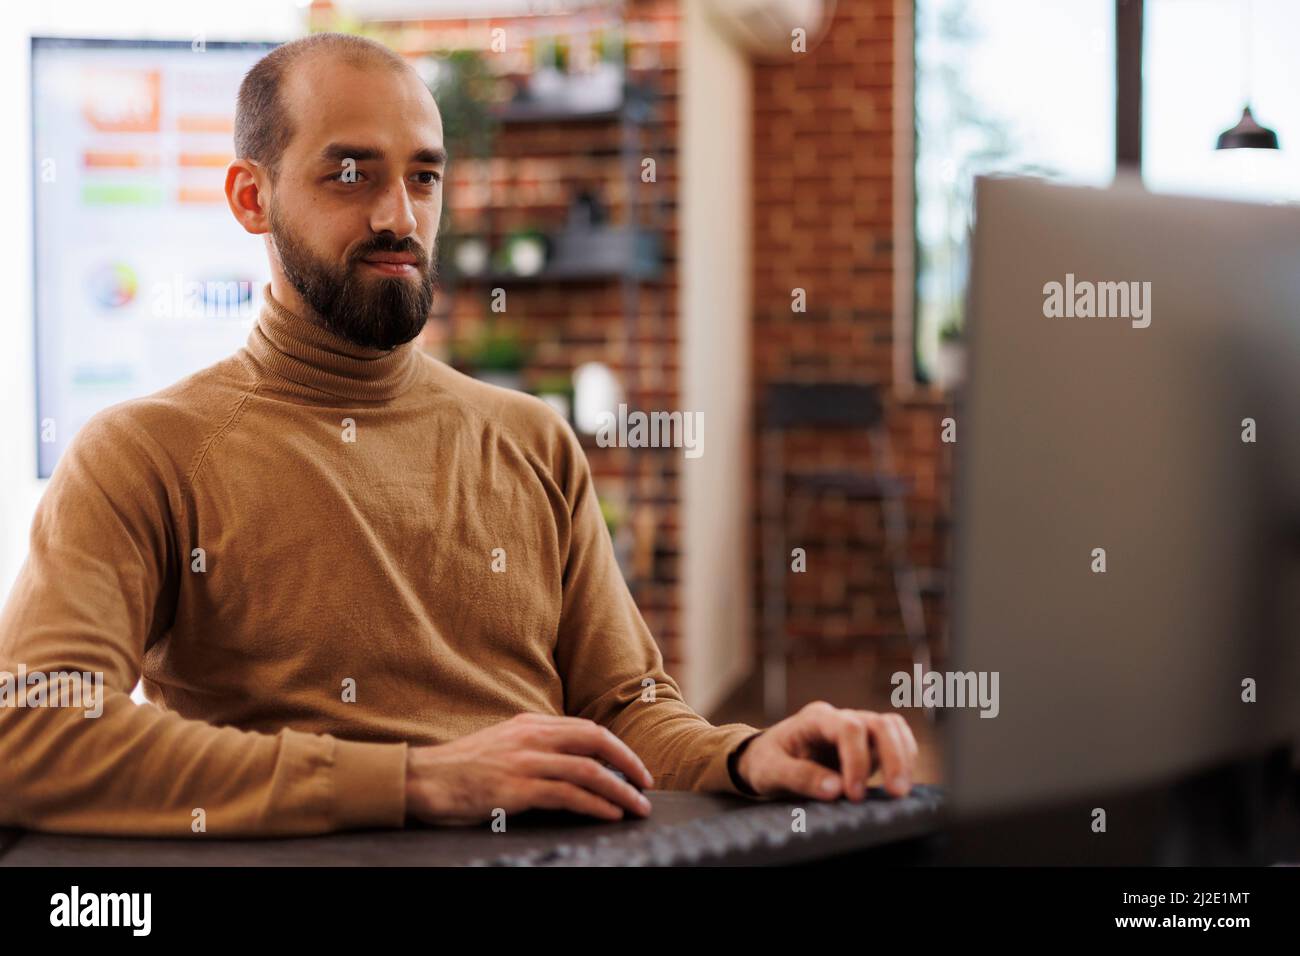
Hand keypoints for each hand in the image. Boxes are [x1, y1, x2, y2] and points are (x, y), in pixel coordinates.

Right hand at [405, 713, 655, 825]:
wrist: (420, 780)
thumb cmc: (460, 769)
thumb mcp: (501, 745)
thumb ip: (533, 748)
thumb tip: (569, 763)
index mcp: (529, 724)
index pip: (585, 728)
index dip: (615, 746)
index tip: (632, 765)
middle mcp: (531, 737)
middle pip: (595, 740)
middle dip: (628, 761)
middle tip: (647, 783)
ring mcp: (524, 761)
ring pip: (588, 770)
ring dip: (620, 789)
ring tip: (638, 806)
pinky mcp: (516, 788)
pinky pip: (568, 795)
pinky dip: (595, 804)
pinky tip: (610, 813)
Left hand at [735, 701, 918, 800]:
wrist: (766, 757)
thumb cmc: (766, 761)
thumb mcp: (770, 771)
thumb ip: (800, 777)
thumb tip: (836, 789)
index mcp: (815, 719)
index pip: (848, 728)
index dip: (857, 760)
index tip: (853, 794)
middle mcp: (840, 718)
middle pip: (879, 723)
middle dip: (892, 756)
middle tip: (896, 793)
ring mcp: (856, 729)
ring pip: (892, 728)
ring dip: (903, 757)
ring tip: (901, 791)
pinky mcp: (867, 745)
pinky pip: (895, 742)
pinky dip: (904, 758)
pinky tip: (900, 783)